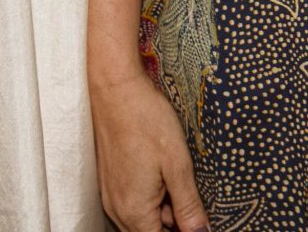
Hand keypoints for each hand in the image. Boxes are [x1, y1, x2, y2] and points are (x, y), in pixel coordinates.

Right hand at [93, 67, 205, 231]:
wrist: (115, 90)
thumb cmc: (146, 120)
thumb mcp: (177, 164)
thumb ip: (189, 206)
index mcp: (134, 211)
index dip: (185, 231)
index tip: (197, 218)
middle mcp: (117, 209)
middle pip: (150, 231)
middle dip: (174, 221)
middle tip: (189, 193)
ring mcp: (111, 196)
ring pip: (142, 218)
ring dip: (163, 208)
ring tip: (174, 175)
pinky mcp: (110, 182)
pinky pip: (132, 202)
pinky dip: (150, 195)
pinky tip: (161, 171)